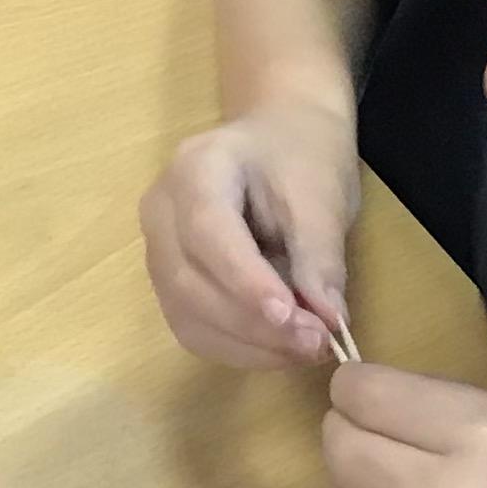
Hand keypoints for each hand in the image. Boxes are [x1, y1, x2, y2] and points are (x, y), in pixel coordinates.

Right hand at [140, 101, 360, 367]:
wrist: (280, 137)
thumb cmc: (300, 156)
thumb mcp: (322, 195)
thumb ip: (321, 257)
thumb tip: (329, 322)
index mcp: (194, 169)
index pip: (208, 234)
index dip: (246, 283)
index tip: (293, 318)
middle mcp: (160, 212)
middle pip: (189, 282)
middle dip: (254, 323)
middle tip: (316, 343)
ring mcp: (157, 251)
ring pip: (187, 315)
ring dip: (249, 345)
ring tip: (307, 349)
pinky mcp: (170, 284)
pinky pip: (194, 329)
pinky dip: (239, 349)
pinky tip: (281, 350)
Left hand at [322, 366, 486, 487]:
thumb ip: (457, 416)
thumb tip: (388, 406)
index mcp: (482, 433)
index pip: (365, 395)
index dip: (356, 386)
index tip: (366, 388)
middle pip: (338, 446)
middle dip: (346, 428)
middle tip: (372, 429)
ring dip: (355, 481)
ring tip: (391, 478)